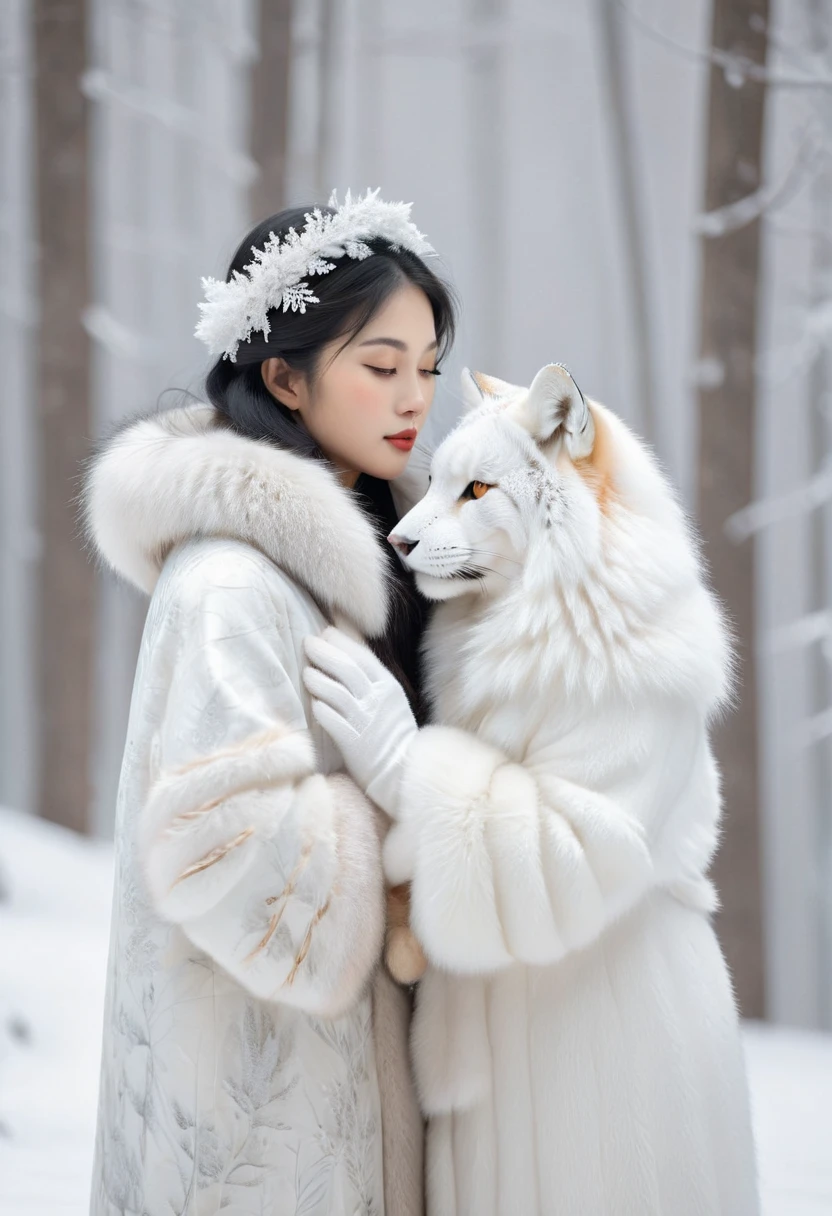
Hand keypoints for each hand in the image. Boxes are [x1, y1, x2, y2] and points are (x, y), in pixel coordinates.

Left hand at [303, 627, 417, 818]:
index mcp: (388, 687)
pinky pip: (331, 720)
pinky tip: (313, 703)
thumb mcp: (390, 699)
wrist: (402, 771)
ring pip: (336, 692)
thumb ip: (372, 677)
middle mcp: (377, 700)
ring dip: (318, 679)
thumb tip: (351, 649)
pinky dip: (320, 708)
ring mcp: (365, 721)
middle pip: (347, 669)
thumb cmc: (392, 733)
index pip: (362, 656)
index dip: (341, 642)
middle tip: (307, 642)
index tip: (324, 632)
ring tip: (306, 672)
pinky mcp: (353, 742)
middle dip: (325, 652)